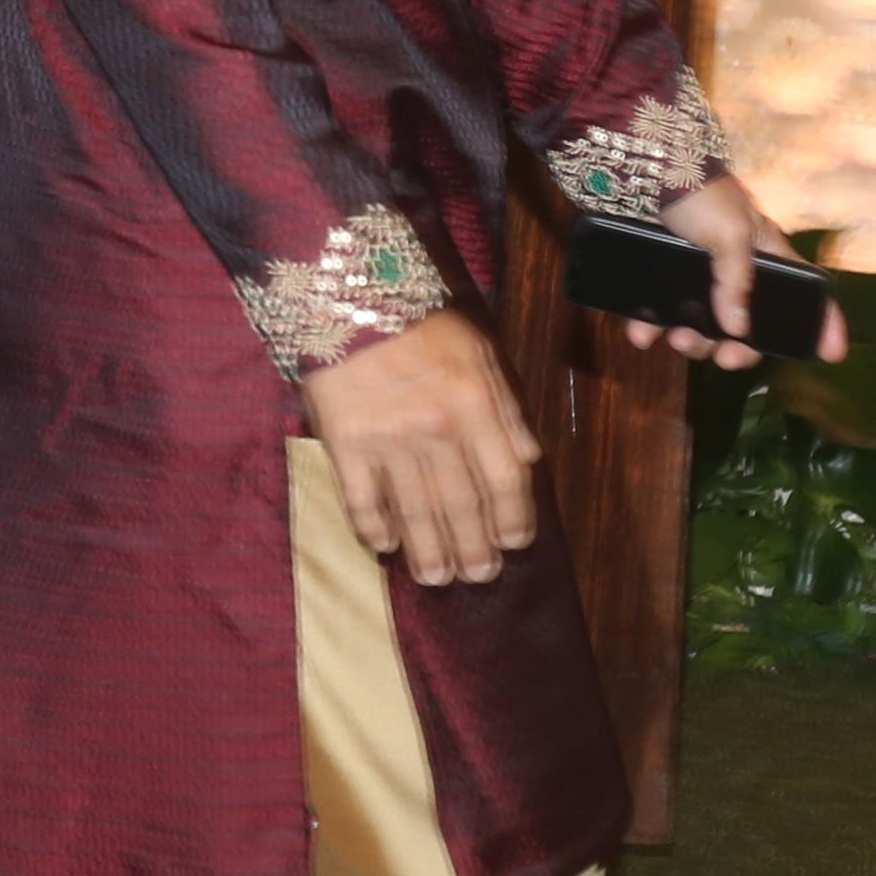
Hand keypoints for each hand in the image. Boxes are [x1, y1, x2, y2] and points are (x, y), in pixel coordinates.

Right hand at [300, 310, 538, 587]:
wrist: (350, 297)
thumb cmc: (423, 325)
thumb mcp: (481, 353)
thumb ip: (507, 408)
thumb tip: (529, 461)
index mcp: (475, 404)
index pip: (504, 479)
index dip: (514, 519)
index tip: (515, 544)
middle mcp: (436, 430)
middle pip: (461, 506)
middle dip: (474, 549)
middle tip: (479, 576)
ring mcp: (388, 440)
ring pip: (415, 512)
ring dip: (429, 553)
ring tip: (437, 578)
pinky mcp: (345, 443)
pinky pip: (362, 499)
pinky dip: (374, 529)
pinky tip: (385, 548)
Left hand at [634, 170, 836, 365]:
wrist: (643, 166)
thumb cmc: (700, 193)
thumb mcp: (731, 233)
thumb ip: (737, 282)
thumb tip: (737, 330)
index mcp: (764, 255)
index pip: (802, 291)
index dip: (821, 320)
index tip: (833, 353)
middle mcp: (733, 272)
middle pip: (746, 327)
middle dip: (737, 350)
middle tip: (723, 357)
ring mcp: (695, 277)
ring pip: (702, 328)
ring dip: (693, 342)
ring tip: (676, 337)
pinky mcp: (660, 278)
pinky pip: (658, 315)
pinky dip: (649, 328)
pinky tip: (640, 333)